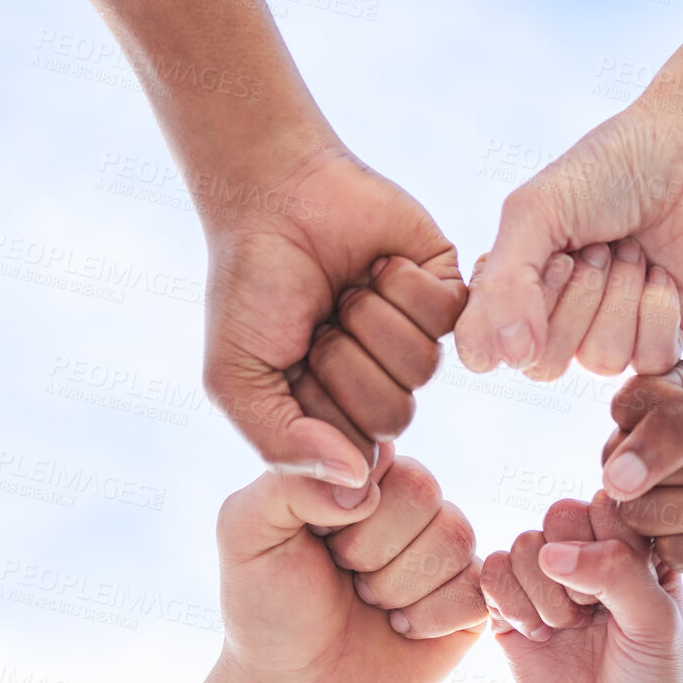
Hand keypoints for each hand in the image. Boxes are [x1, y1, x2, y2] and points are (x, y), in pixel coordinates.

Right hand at [204, 142, 465, 486]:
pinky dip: (403, 285)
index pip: (352, 457)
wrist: (274, 193)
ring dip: (371, 319)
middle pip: (392, 418)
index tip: (288, 363)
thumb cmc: (249, 287)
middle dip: (343, 362)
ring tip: (344, 288)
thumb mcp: (237, 378)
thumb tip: (356, 489)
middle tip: (316, 321)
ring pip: (421, 368)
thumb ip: (282, 444)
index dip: (319, 409)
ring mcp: (415, 339)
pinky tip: (377, 264)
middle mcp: (379, 384)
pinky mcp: (446, 293)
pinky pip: (446, 317)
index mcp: (331, 415)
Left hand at [217, 445, 485, 682]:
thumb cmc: (269, 605)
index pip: (379, 454)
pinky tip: (401, 628)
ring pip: (453, 538)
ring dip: (396, 586)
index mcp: (361, 474)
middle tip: (346, 577)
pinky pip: (474, 589)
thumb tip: (362, 482)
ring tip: (370, 602)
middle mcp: (410, 502)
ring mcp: (445, 548)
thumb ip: (288, 484)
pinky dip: (429, 619)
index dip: (345, 507)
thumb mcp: (248, 533)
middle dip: (370, 549)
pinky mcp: (471, 597)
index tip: (317, 540)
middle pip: (423, 491)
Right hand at [454, 99, 682, 379]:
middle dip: (578, 298)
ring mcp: (611, 332)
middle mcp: (557, 320)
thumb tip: (509, 359)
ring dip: (621, 296)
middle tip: (599, 247)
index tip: (556, 256)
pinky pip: (650, 360)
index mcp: (515, 291)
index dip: (524, 308)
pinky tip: (663, 273)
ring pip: (601, 361)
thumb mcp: (534, 213)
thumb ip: (502, 286)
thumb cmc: (606, 172)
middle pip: (547, 363)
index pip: (493, 349)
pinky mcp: (664, 337)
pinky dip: (659, 311)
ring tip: (633, 252)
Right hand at [480, 494, 682, 682]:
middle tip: (588, 614)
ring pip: (519, 545)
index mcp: (637, 554)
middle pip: (556, 516)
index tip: (622, 595)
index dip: (604, 543)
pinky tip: (533, 636)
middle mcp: (590, 563)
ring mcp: (547, 590)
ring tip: (563, 631)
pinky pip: (488, 577)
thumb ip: (616, 571)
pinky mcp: (509, 618)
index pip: (605, 504)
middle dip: (568, 566)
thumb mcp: (657, 623)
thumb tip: (552, 552)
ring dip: (539, 591)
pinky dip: (506, 602)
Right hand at [602, 362, 682, 575]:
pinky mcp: (681, 549)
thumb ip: (676, 428)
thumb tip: (614, 481)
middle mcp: (657, 447)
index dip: (672, 426)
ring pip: (642, 518)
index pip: (627, 409)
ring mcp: (666, 501)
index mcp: (670, 394)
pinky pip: (667, 556)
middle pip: (625, 469)